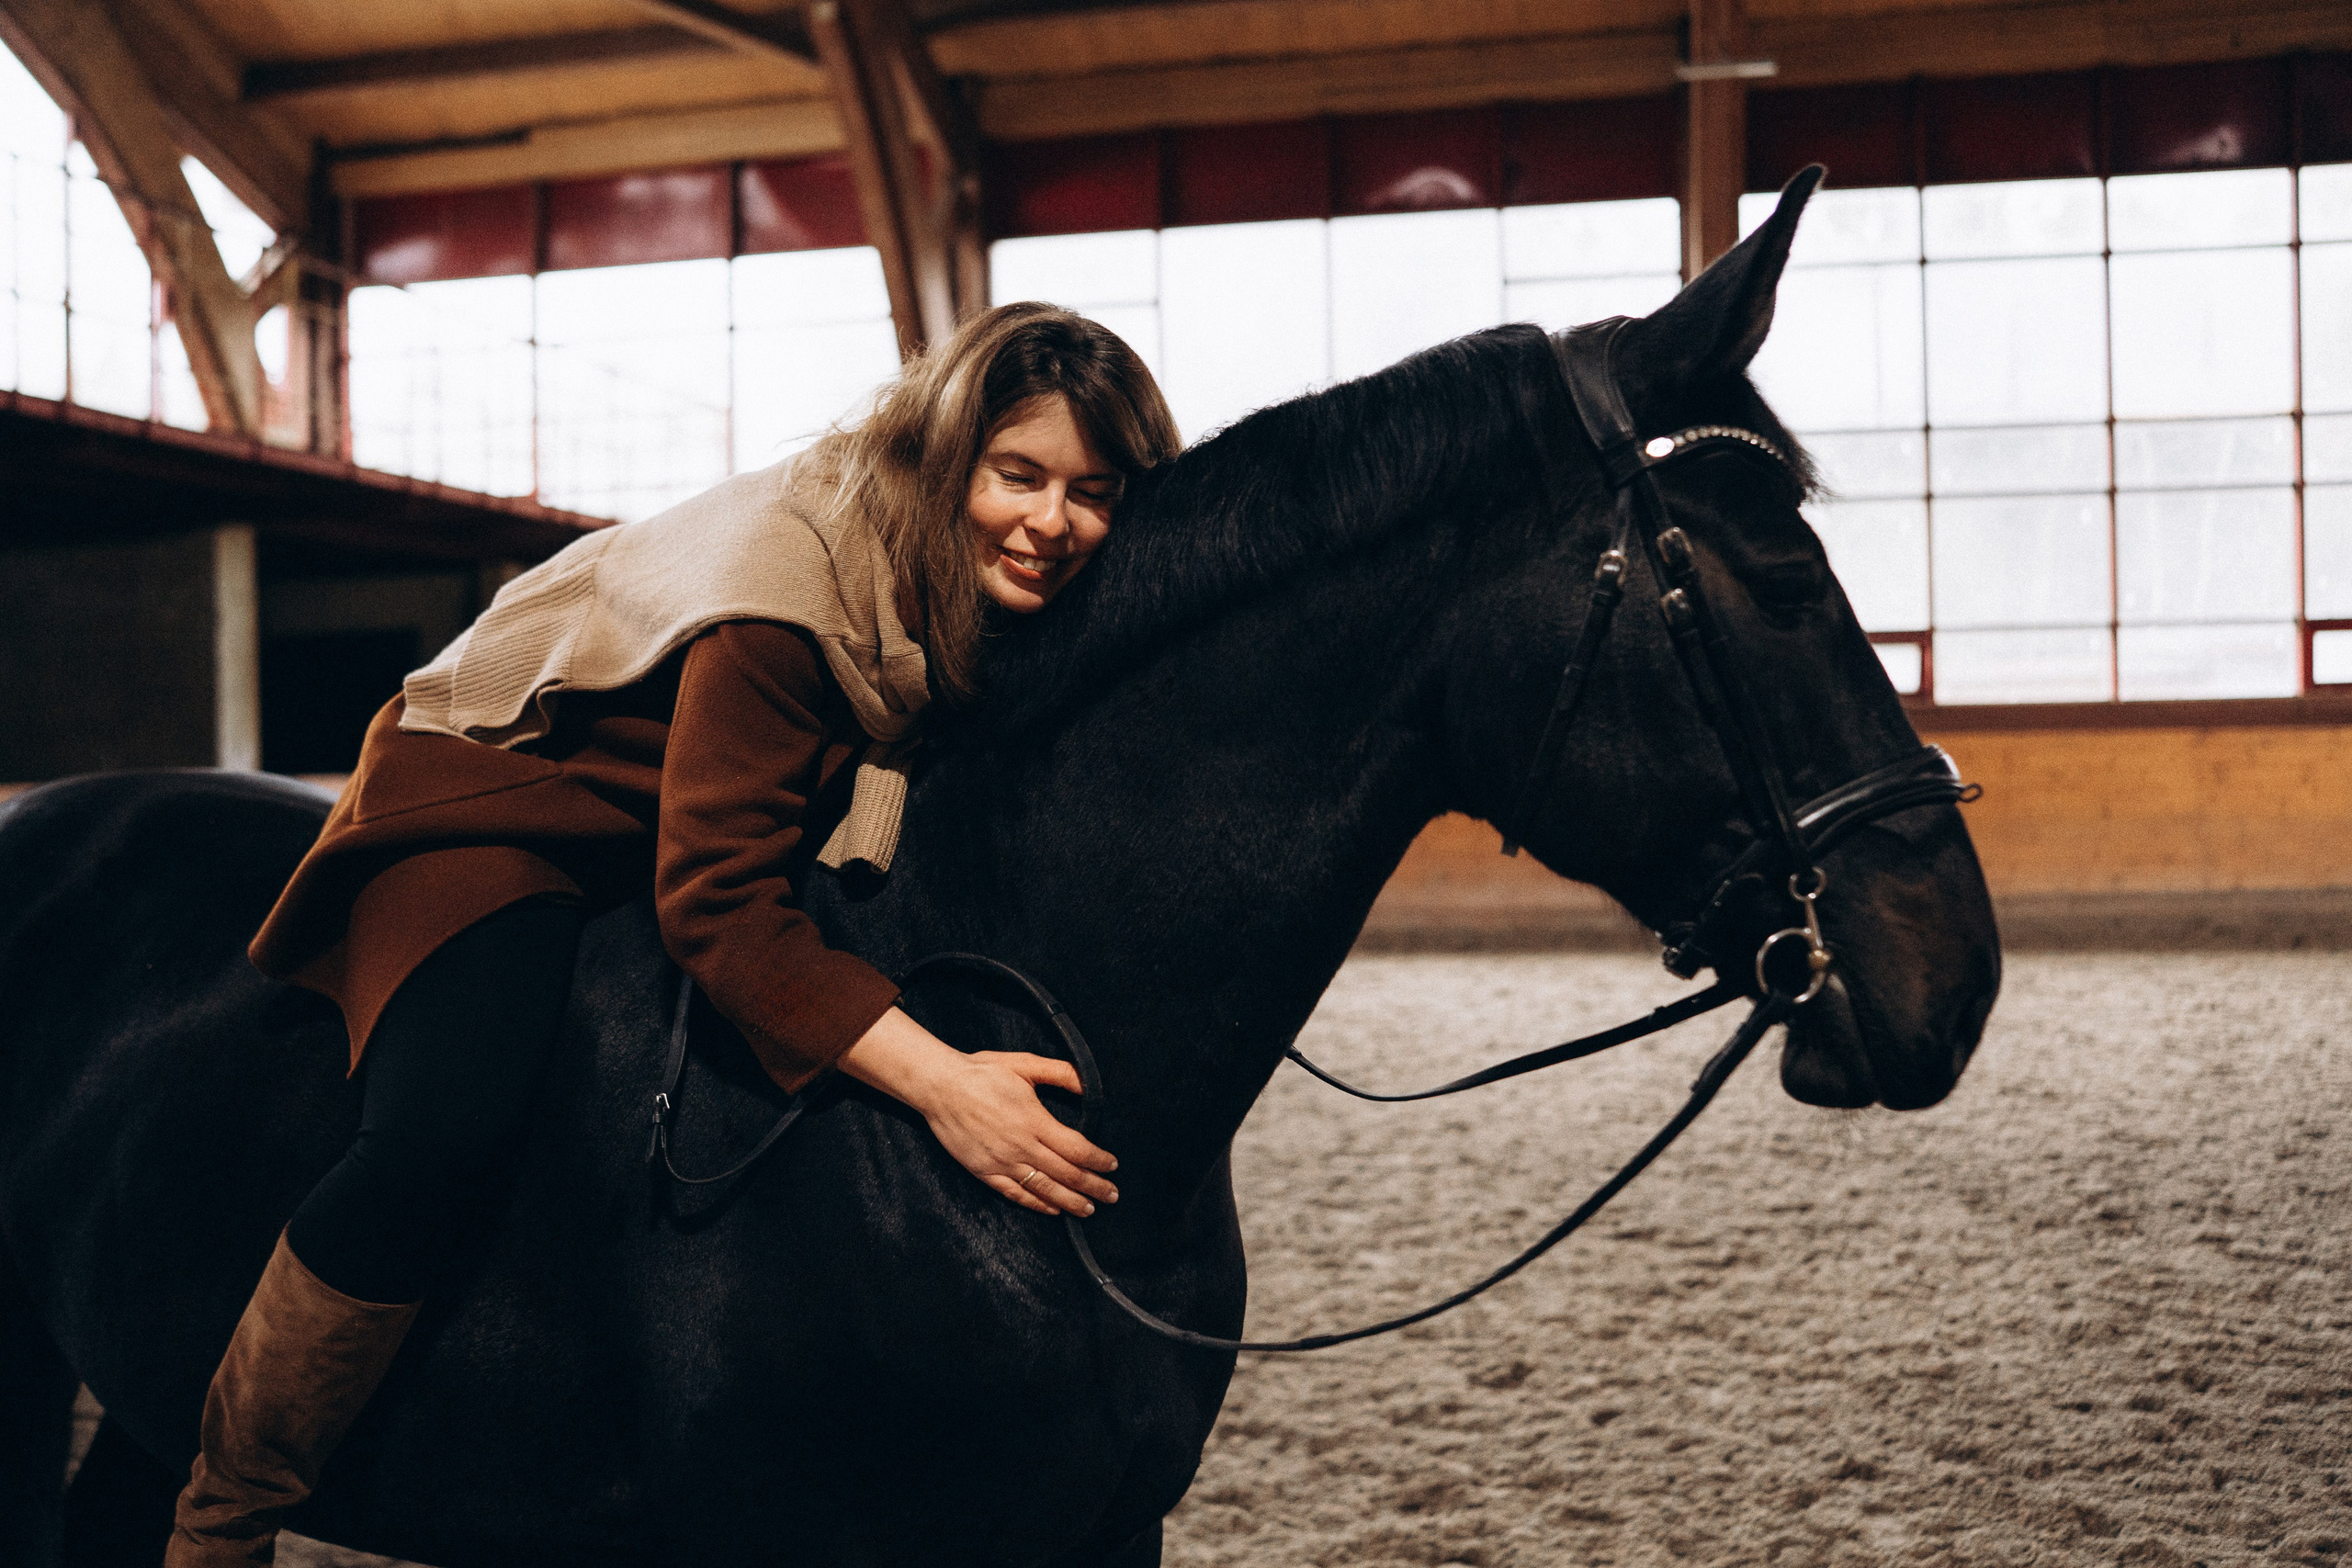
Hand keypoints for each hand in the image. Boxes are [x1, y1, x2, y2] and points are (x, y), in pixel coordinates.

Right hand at [835, 1008, 1118, 1216]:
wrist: (939, 1086)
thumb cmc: (982, 1073)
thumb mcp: (1025, 1064)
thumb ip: (1060, 1073)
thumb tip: (1089, 1084)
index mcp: (1034, 1121)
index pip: (1076, 1148)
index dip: (1098, 1160)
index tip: (1112, 1165)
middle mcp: (1021, 1146)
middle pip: (1066, 1174)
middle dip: (1093, 1186)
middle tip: (1111, 1195)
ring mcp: (1001, 1162)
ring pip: (1044, 1189)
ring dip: (1070, 1201)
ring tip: (1088, 1209)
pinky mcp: (984, 1171)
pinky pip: (1015, 1193)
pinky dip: (1036, 1204)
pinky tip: (1052, 1209)